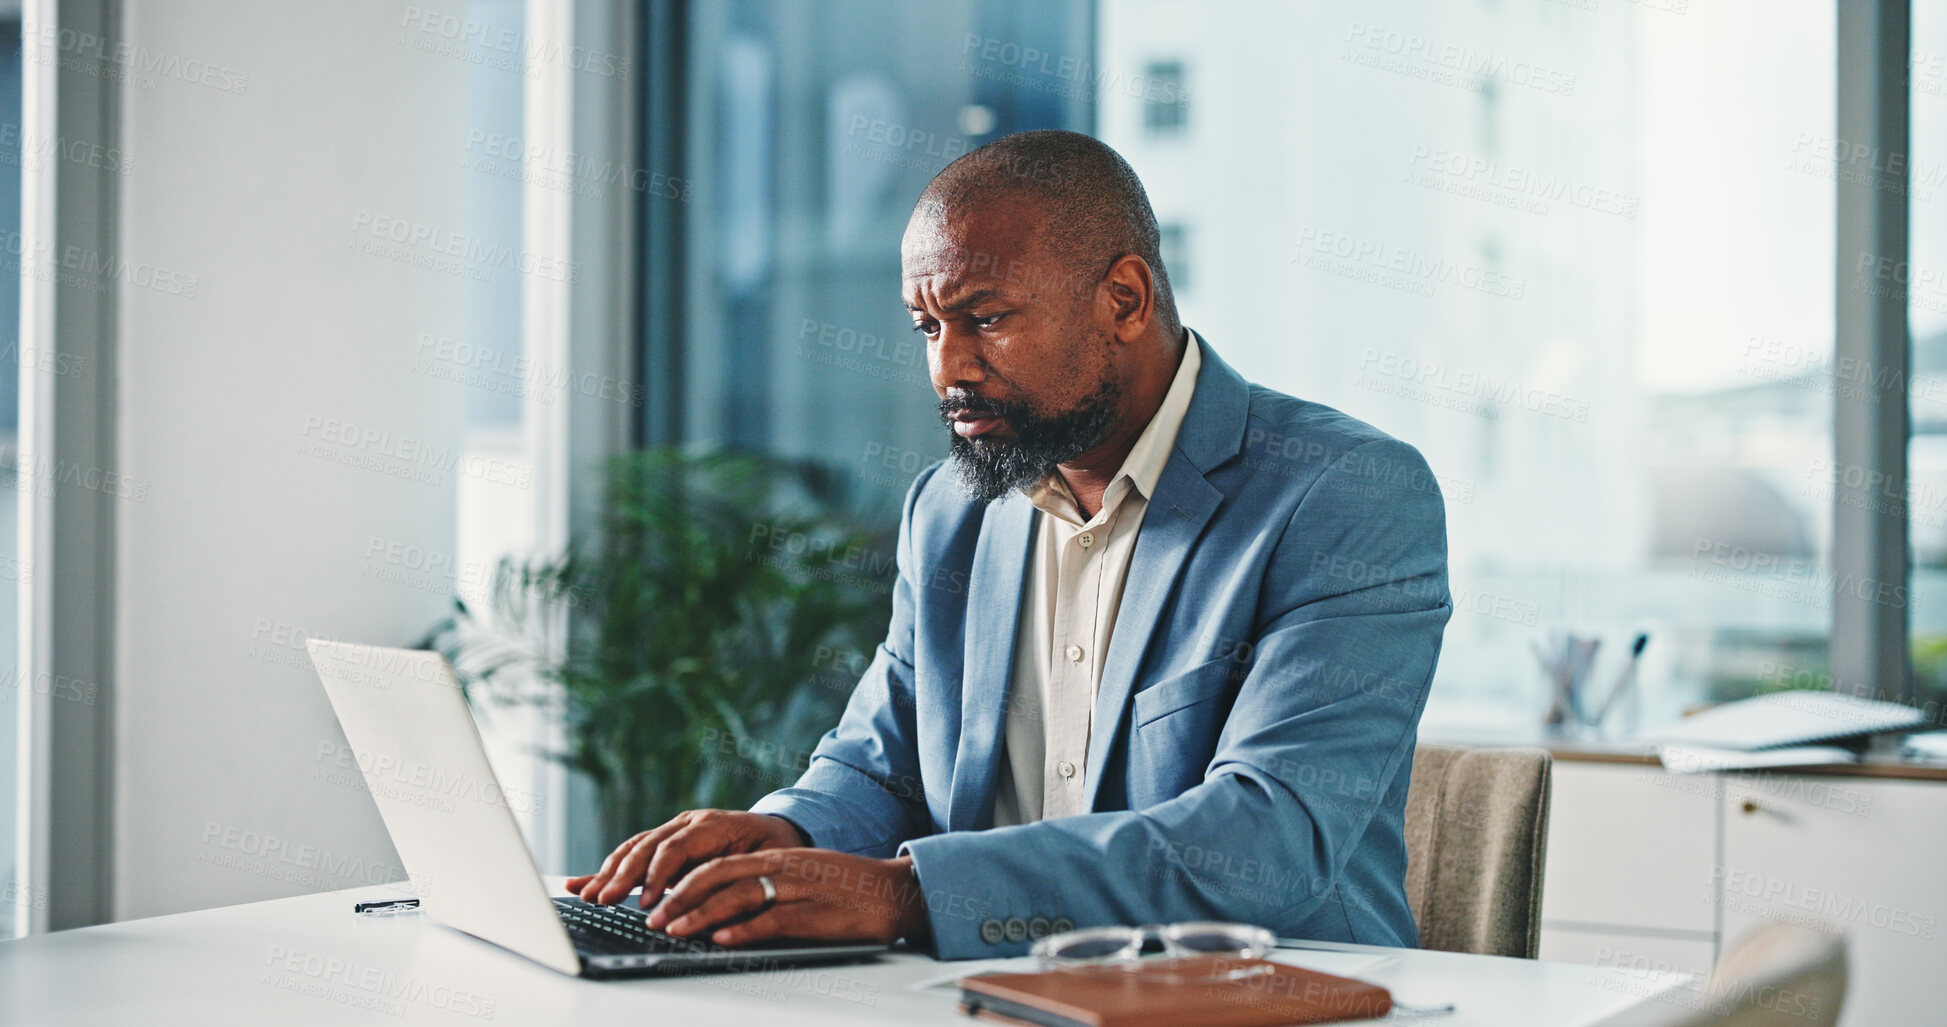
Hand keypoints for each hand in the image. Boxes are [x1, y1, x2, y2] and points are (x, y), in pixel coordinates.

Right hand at [564, 809, 805, 906]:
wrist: (777, 832)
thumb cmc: (774, 852)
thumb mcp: (764, 866)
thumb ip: (734, 882)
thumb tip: (711, 910)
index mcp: (713, 825)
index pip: (676, 849)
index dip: (658, 876)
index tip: (647, 903)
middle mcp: (689, 822)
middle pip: (648, 846)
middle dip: (623, 875)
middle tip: (604, 901)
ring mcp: (675, 829)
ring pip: (635, 848)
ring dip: (609, 872)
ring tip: (588, 895)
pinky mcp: (665, 841)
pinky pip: (634, 852)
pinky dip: (609, 869)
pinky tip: (583, 883)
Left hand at [647, 848, 928, 947]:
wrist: (894, 891)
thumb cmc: (848, 888)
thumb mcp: (802, 878)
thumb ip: (766, 886)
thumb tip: (722, 910)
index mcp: (778, 859)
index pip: (719, 864)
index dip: (684, 881)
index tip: (657, 898)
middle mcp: (783, 869)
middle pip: (720, 876)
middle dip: (681, 897)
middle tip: (653, 917)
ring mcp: (799, 890)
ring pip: (739, 897)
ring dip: (702, 914)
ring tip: (675, 928)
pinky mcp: (815, 915)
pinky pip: (772, 921)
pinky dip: (743, 930)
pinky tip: (721, 940)